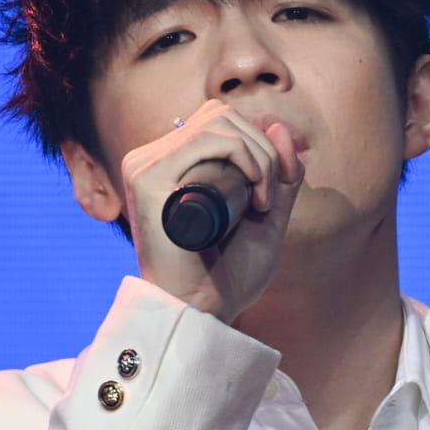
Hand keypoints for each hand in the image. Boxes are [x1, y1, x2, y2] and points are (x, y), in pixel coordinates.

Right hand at [121, 99, 305, 323]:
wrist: (203, 313)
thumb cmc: (227, 275)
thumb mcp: (265, 219)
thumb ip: (279, 178)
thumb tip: (279, 125)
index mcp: (171, 166)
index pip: (219, 121)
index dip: (260, 140)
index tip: (283, 182)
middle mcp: (153, 160)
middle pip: (221, 116)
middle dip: (265, 149)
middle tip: (272, 199)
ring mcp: (146, 167)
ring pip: (219, 124)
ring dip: (259, 156)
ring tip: (263, 203)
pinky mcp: (148, 179)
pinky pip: (206, 140)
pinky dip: (244, 157)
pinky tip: (254, 195)